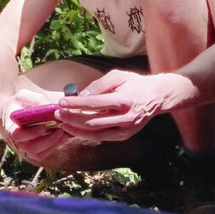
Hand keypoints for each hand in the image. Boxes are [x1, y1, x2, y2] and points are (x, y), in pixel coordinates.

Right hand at [1, 89, 70, 162]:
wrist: (17, 109)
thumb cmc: (20, 102)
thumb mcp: (24, 95)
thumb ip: (36, 100)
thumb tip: (50, 106)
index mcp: (11, 127)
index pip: (17, 135)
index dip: (31, 133)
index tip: (44, 126)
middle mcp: (17, 141)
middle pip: (30, 148)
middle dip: (47, 141)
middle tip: (60, 130)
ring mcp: (25, 148)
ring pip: (38, 154)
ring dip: (53, 144)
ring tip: (64, 133)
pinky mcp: (34, 150)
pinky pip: (44, 154)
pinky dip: (55, 146)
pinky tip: (63, 136)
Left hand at [56, 70, 174, 141]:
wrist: (156, 97)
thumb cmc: (135, 83)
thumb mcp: (117, 76)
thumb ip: (98, 86)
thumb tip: (80, 96)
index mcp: (124, 100)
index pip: (94, 104)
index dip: (76, 104)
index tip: (61, 102)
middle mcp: (125, 117)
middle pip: (93, 122)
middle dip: (72, 119)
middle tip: (57, 114)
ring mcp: (126, 129)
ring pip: (96, 133)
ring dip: (76, 130)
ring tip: (63, 123)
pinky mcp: (125, 136)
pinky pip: (102, 137)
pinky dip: (87, 134)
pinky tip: (76, 129)